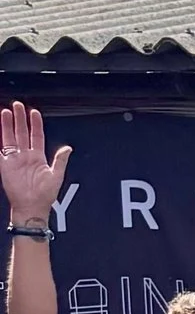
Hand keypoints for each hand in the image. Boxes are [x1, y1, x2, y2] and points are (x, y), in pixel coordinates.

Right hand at [0, 100, 70, 228]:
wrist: (32, 207)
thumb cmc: (44, 195)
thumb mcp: (56, 176)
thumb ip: (60, 160)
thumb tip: (68, 148)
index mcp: (38, 157)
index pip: (36, 135)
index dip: (35, 124)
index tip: (34, 112)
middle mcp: (26, 156)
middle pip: (21, 132)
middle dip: (19, 119)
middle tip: (17, 106)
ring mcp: (15, 159)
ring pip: (10, 137)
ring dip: (8, 125)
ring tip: (6, 112)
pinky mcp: (5, 165)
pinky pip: (0, 150)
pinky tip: (0, 129)